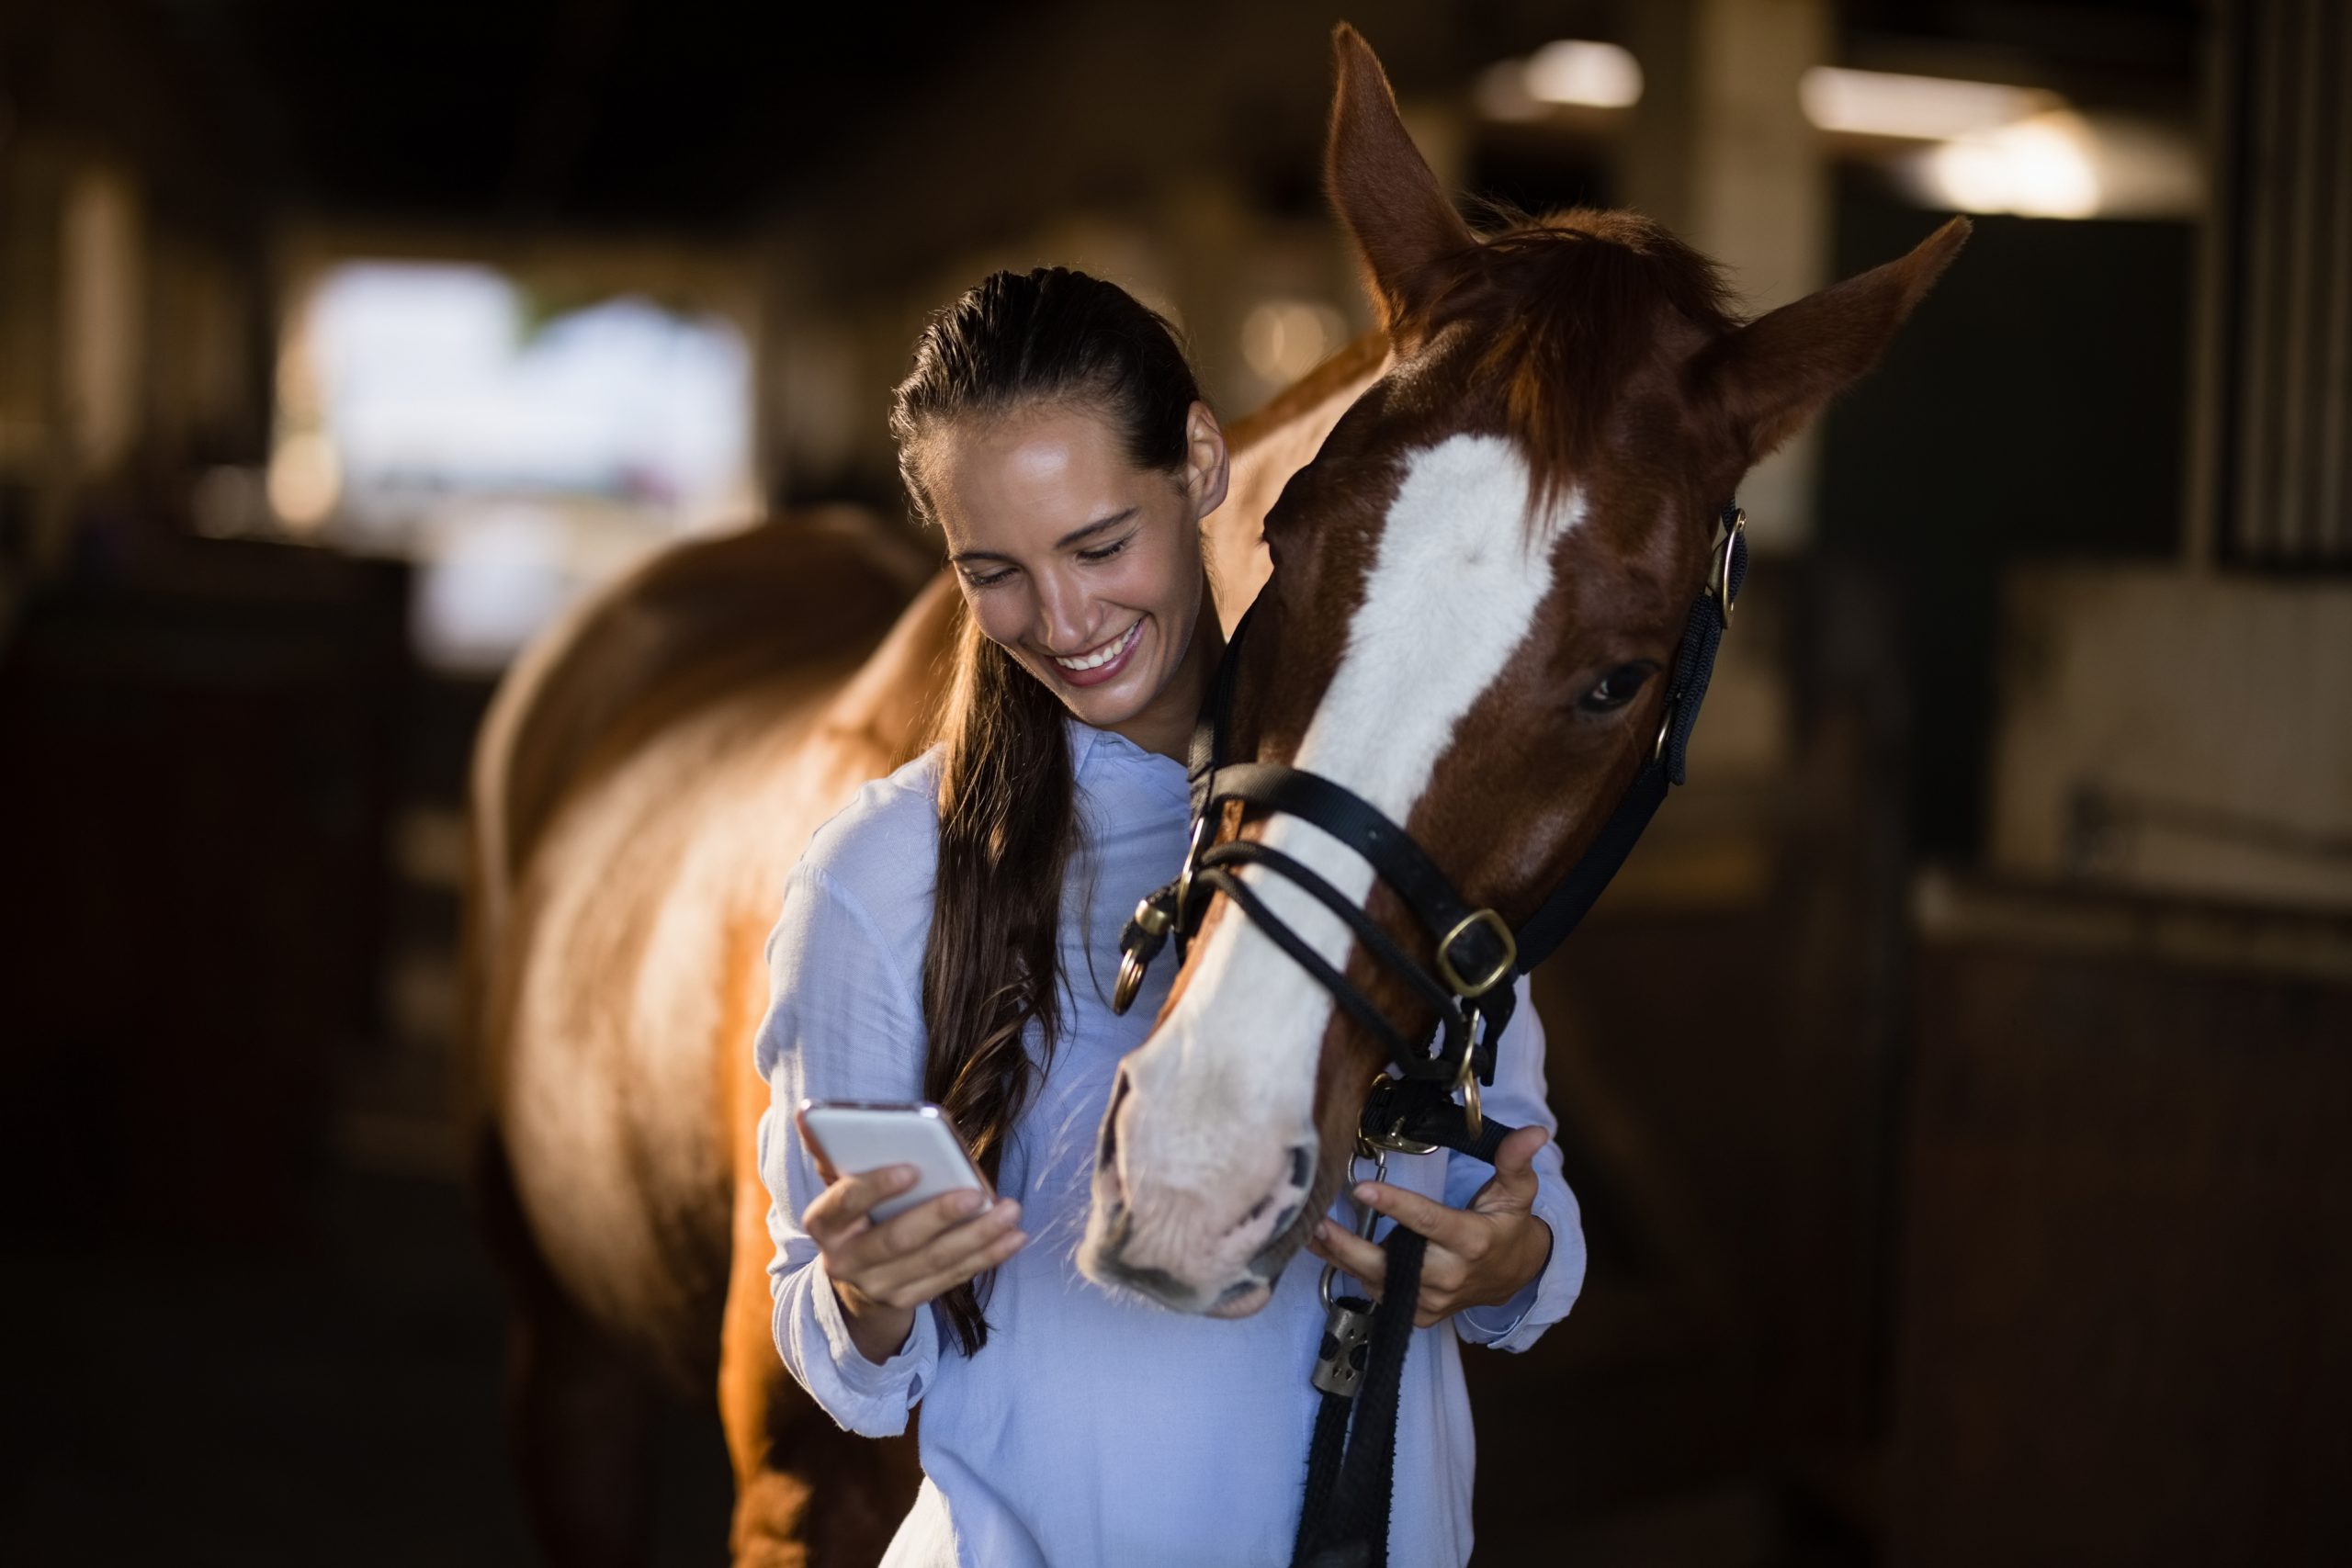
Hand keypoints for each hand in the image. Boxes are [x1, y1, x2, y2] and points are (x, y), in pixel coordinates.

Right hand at [795, 1107, 1027, 1362]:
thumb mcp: (842, 1186)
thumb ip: (838, 1155)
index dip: (875, 1187)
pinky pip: (951, 1279)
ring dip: (977, 1237)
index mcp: (824, 1223)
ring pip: (932, 1262)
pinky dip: (985, 1257)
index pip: (844, 1203)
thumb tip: (809, 1115)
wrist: (855, 1279)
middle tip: (977, 1193)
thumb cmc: (857, 1213)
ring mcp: (876, 1288)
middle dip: (940, 1215)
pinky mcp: (906, 1302)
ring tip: (1009, 1211)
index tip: (912, 1168)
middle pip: (896, 1239)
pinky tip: (1013, 1238)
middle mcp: (844, 1262)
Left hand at [1303, 1124, 1552, 1328]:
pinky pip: (1379, 1294)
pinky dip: (1351, 1273)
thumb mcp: (1518, 1192)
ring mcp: (1432, 1300)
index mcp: (1471, 1241)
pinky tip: (1326, 1250)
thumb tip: (1535, 1131)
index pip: (1428, 1222)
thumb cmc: (1508, 1226)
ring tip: (1309, 1232)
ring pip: (1376, 1281)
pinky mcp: (1420, 1314)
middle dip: (1350, 1245)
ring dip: (1340, 1257)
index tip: (1362, 1188)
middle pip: (1391, 1263)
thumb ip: (1515, 1161)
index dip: (1395, 1205)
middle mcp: (1449, 1276)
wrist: (1513, 1278)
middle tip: (1316, 1223)